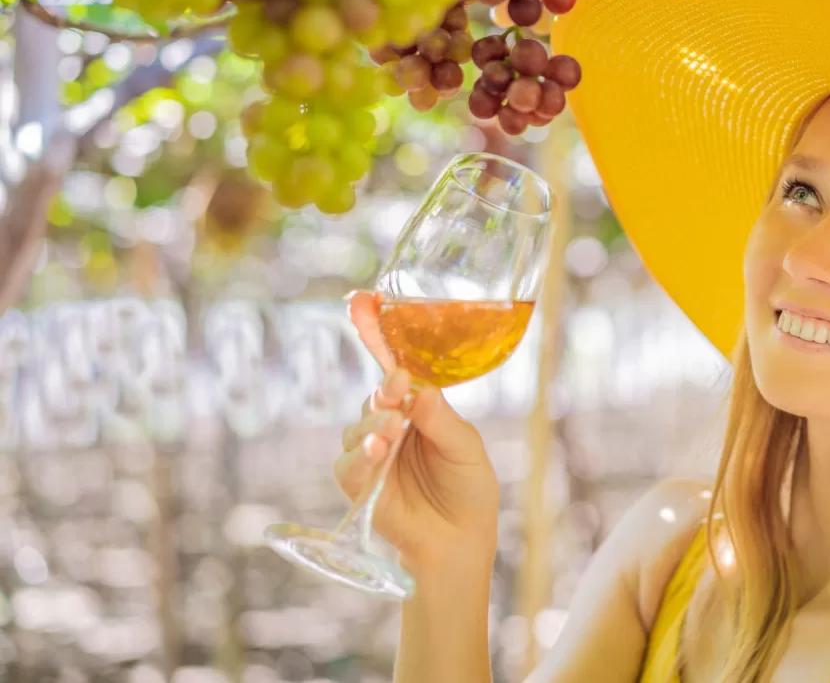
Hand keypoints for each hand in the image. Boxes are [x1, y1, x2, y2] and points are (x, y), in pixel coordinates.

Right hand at [335, 291, 500, 576]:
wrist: (460, 542)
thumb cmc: (468, 488)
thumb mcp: (467, 448)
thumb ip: (441, 420)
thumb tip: (417, 388)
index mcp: (418, 405)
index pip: (393, 363)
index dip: (376, 331)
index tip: (360, 300)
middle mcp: (390, 421)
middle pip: (376, 391)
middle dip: (383, 386)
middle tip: (397, 384)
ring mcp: (371, 452)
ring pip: (359, 426)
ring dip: (375, 424)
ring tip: (394, 430)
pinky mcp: (358, 484)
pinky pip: (349, 464)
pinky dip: (362, 457)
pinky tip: (379, 451)